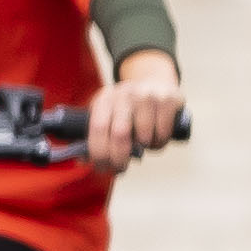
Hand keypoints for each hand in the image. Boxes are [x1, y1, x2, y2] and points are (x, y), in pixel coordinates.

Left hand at [85, 53, 188, 174]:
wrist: (156, 82)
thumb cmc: (128, 107)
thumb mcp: (108, 113)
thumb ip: (96, 134)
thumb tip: (82, 160)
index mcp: (104, 98)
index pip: (97, 128)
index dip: (98, 153)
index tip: (101, 167)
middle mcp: (124, 94)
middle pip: (120, 134)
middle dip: (119, 158)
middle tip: (121, 168)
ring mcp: (146, 95)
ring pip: (144, 135)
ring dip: (144, 148)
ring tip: (144, 145)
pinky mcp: (167, 99)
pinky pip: (162, 131)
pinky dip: (159, 142)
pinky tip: (156, 138)